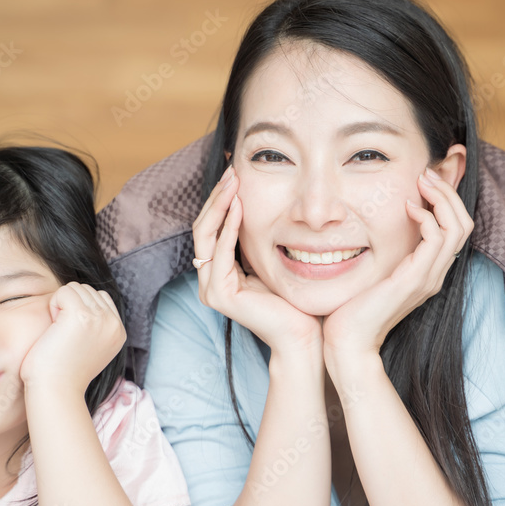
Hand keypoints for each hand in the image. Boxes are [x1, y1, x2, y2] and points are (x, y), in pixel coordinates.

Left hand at [19, 282, 125, 396]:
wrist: (55, 390)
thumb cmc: (63, 372)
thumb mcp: (92, 348)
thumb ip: (97, 326)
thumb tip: (86, 302)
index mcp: (118, 332)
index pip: (100, 297)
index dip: (80, 309)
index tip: (72, 335)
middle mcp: (113, 323)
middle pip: (87, 290)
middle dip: (70, 306)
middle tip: (63, 334)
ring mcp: (100, 318)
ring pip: (75, 288)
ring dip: (61, 305)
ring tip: (59, 331)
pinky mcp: (81, 315)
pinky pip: (64, 292)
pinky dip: (53, 306)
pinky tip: (53, 328)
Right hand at [193, 166, 322, 355]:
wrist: (302, 334)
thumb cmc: (292, 299)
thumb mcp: (268, 259)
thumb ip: (254, 239)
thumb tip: (253, 201)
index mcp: (217, 272)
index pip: (210, 227)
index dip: (219, 199)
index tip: (234, 173)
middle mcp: (208, 280)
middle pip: (202, 227)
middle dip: (217, 197)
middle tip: (232, 171)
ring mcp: (210, 288)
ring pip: (205, 235)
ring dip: (220, 206)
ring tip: (234, 182)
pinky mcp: (220, 295)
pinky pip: (220, 252)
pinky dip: (229, 227)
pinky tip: (241, 208)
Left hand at [322, 168, 472, 376]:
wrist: (347, 344)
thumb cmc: (351, 310)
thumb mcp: (370, 272)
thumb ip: (379, 252)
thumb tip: (370, 227)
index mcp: (427, 272)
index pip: (455, 229)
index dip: (447, 200)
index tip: (424, 180)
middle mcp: (434, 275)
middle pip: (464, 224)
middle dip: (449, 192)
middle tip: (426, 172)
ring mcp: (427, 278)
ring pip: (457, 227)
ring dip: (442, 197)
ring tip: (421, 181)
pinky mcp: (414, 280)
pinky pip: (437, 240)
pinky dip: (428, 217)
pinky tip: (408, 207)